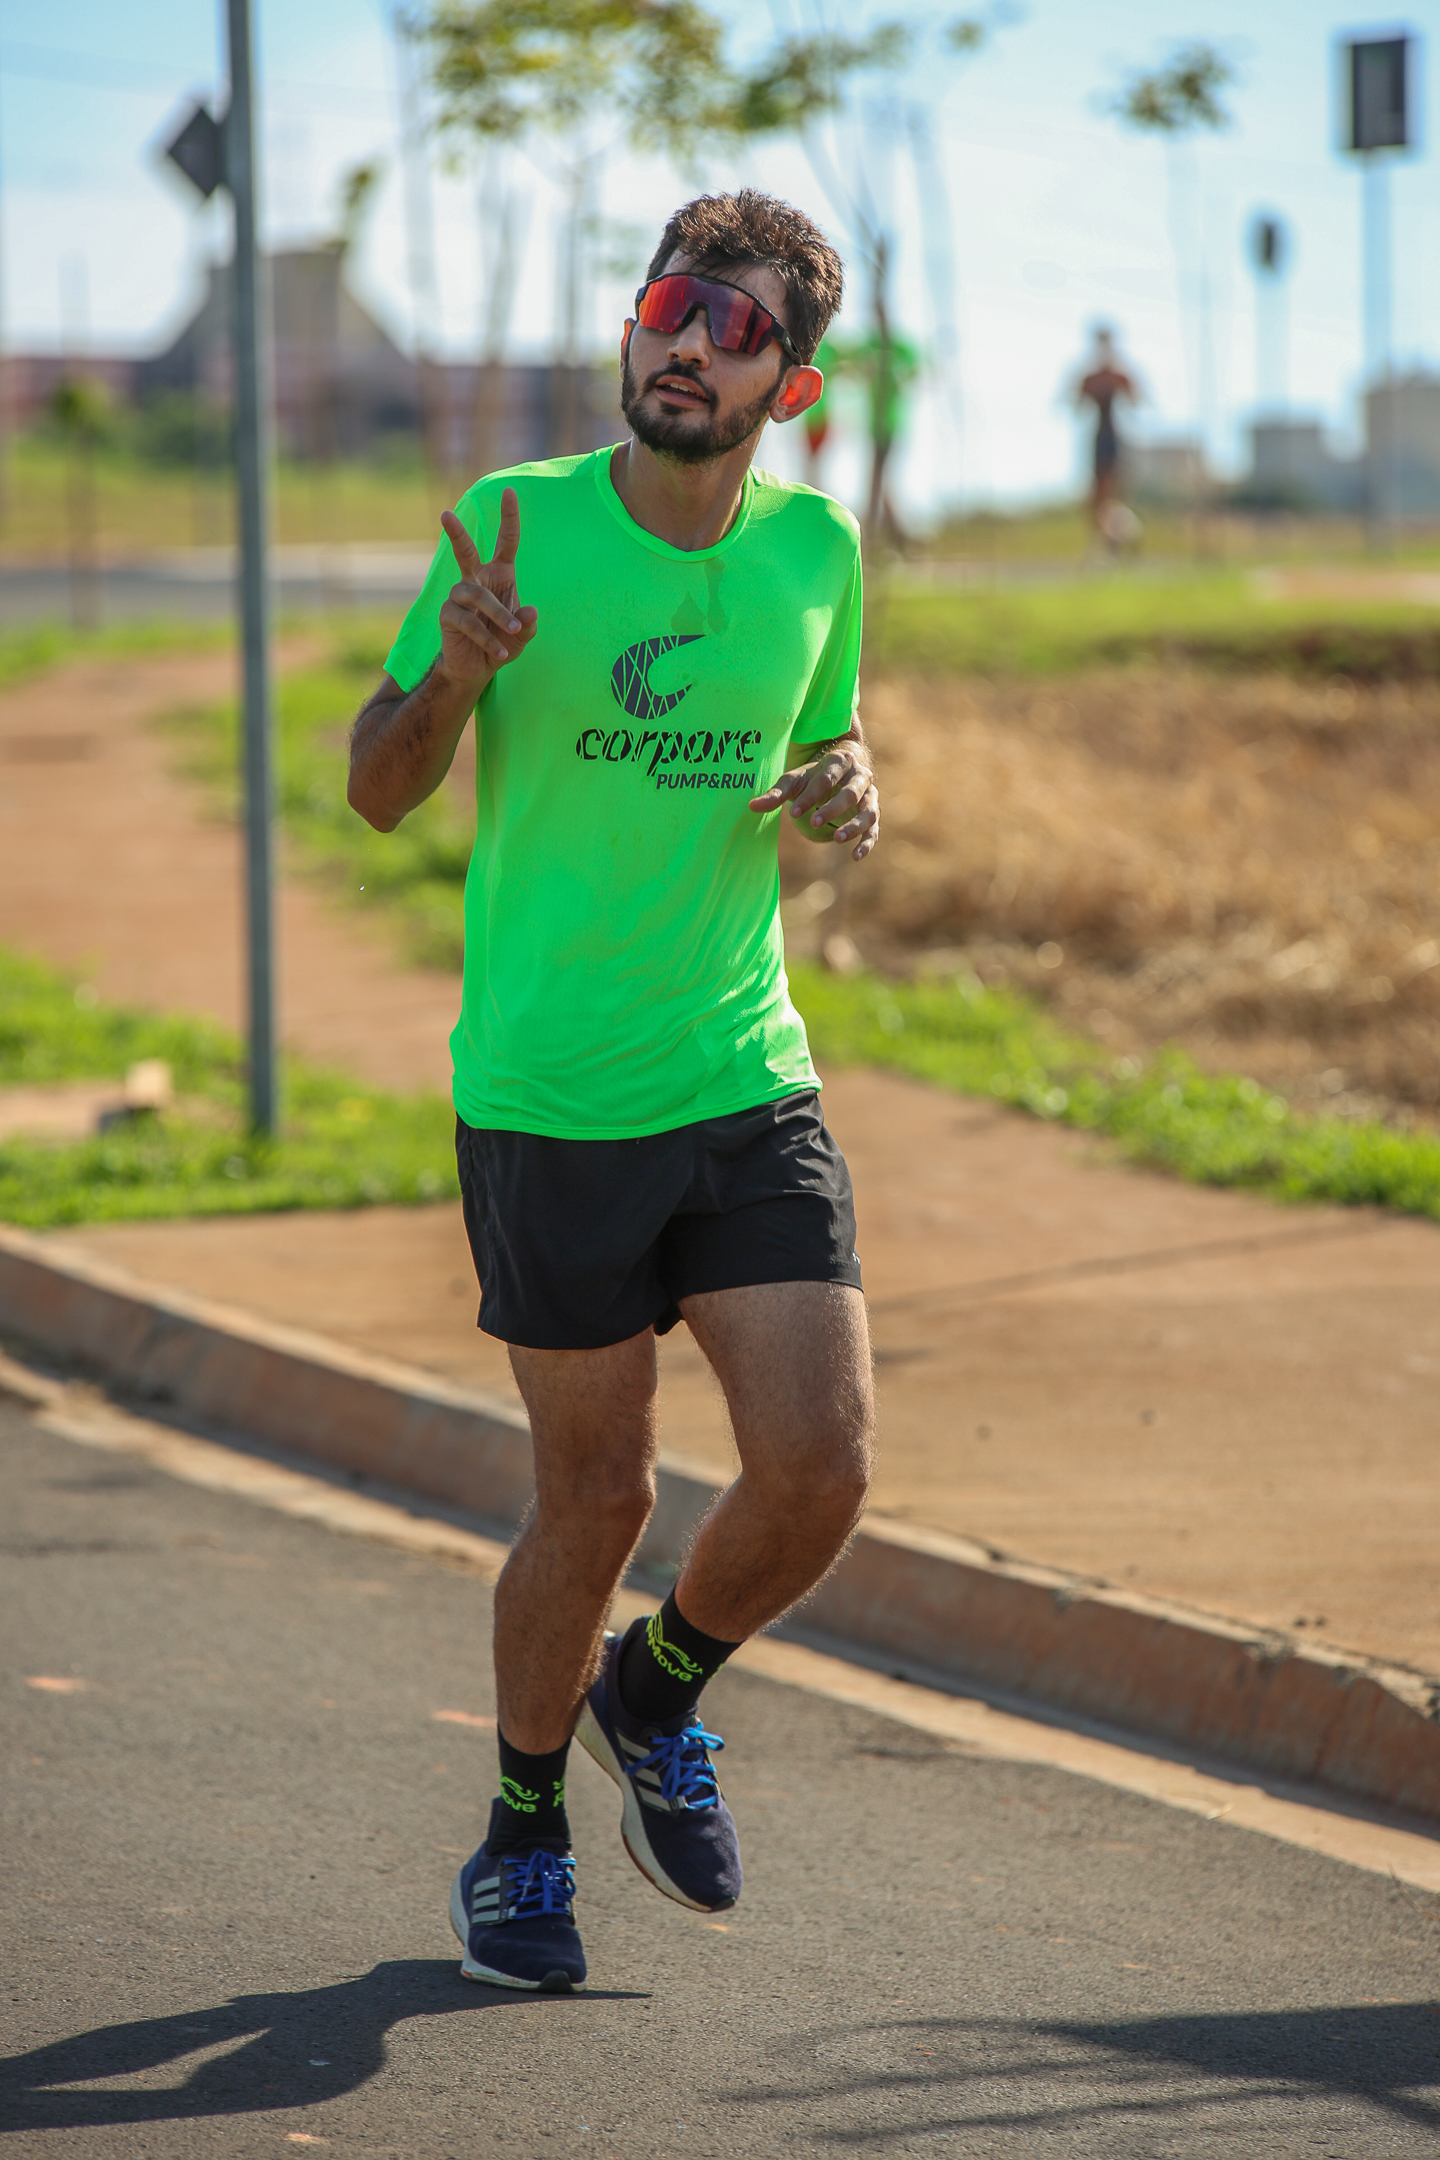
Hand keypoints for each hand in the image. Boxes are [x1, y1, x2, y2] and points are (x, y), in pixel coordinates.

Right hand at [436, 487, 537, 691]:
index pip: (506, 542)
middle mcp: (476, 579)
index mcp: (499, 575)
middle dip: (456, 533)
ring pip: (477, 596)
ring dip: (498, 615)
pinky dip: (487, 638)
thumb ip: (528, 624)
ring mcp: (459, 596)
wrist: (479, 668)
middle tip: (445, 514)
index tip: (510, 491)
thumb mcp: (522, 635)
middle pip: (465, 551)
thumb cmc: (503, 642)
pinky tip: (499, 652)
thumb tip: (531, 612)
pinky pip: (468, 621)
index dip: (509, 518)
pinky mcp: (448, 616)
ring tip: (512, 634)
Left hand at [749, 737, 879, 861]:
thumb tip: (752, 807)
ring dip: (854, 826)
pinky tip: (855, 856)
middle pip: (850, 793)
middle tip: (813, 823)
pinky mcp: (873, 812)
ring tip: (836, 839)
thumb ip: (777, 793)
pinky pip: (874, 829)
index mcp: (839, 761)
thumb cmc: (815, 775)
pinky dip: (867, 843)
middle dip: (833, 808)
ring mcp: (870, 795)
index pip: (826, 779)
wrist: (843, 768)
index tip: (795, 812)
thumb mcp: (795, 780)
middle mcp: (860, 776)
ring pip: (867, 811)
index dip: (811, 796)